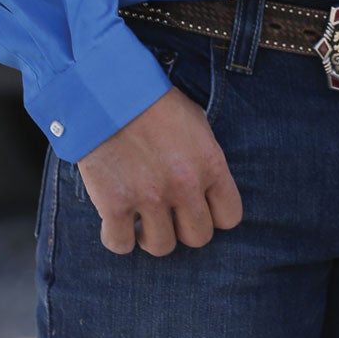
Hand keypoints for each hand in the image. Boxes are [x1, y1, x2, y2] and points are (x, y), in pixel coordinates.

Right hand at [77, 86, 242, 256]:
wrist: (108, 90)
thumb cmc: (154, 103)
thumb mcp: (196, 124)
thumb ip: (205, 160)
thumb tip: (208, 190)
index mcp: (210, 164)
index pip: (230, 217)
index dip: (214, 215)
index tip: (198, 207)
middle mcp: (185, 185)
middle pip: (198, 238)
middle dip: (184, 228)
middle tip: (168, 213)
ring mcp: (149, 197)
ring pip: (162, 247)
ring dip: (151, 236)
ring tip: (141, 217)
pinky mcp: (114, 204)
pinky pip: (120, 245)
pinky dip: (118, 238)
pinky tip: (117, 221)